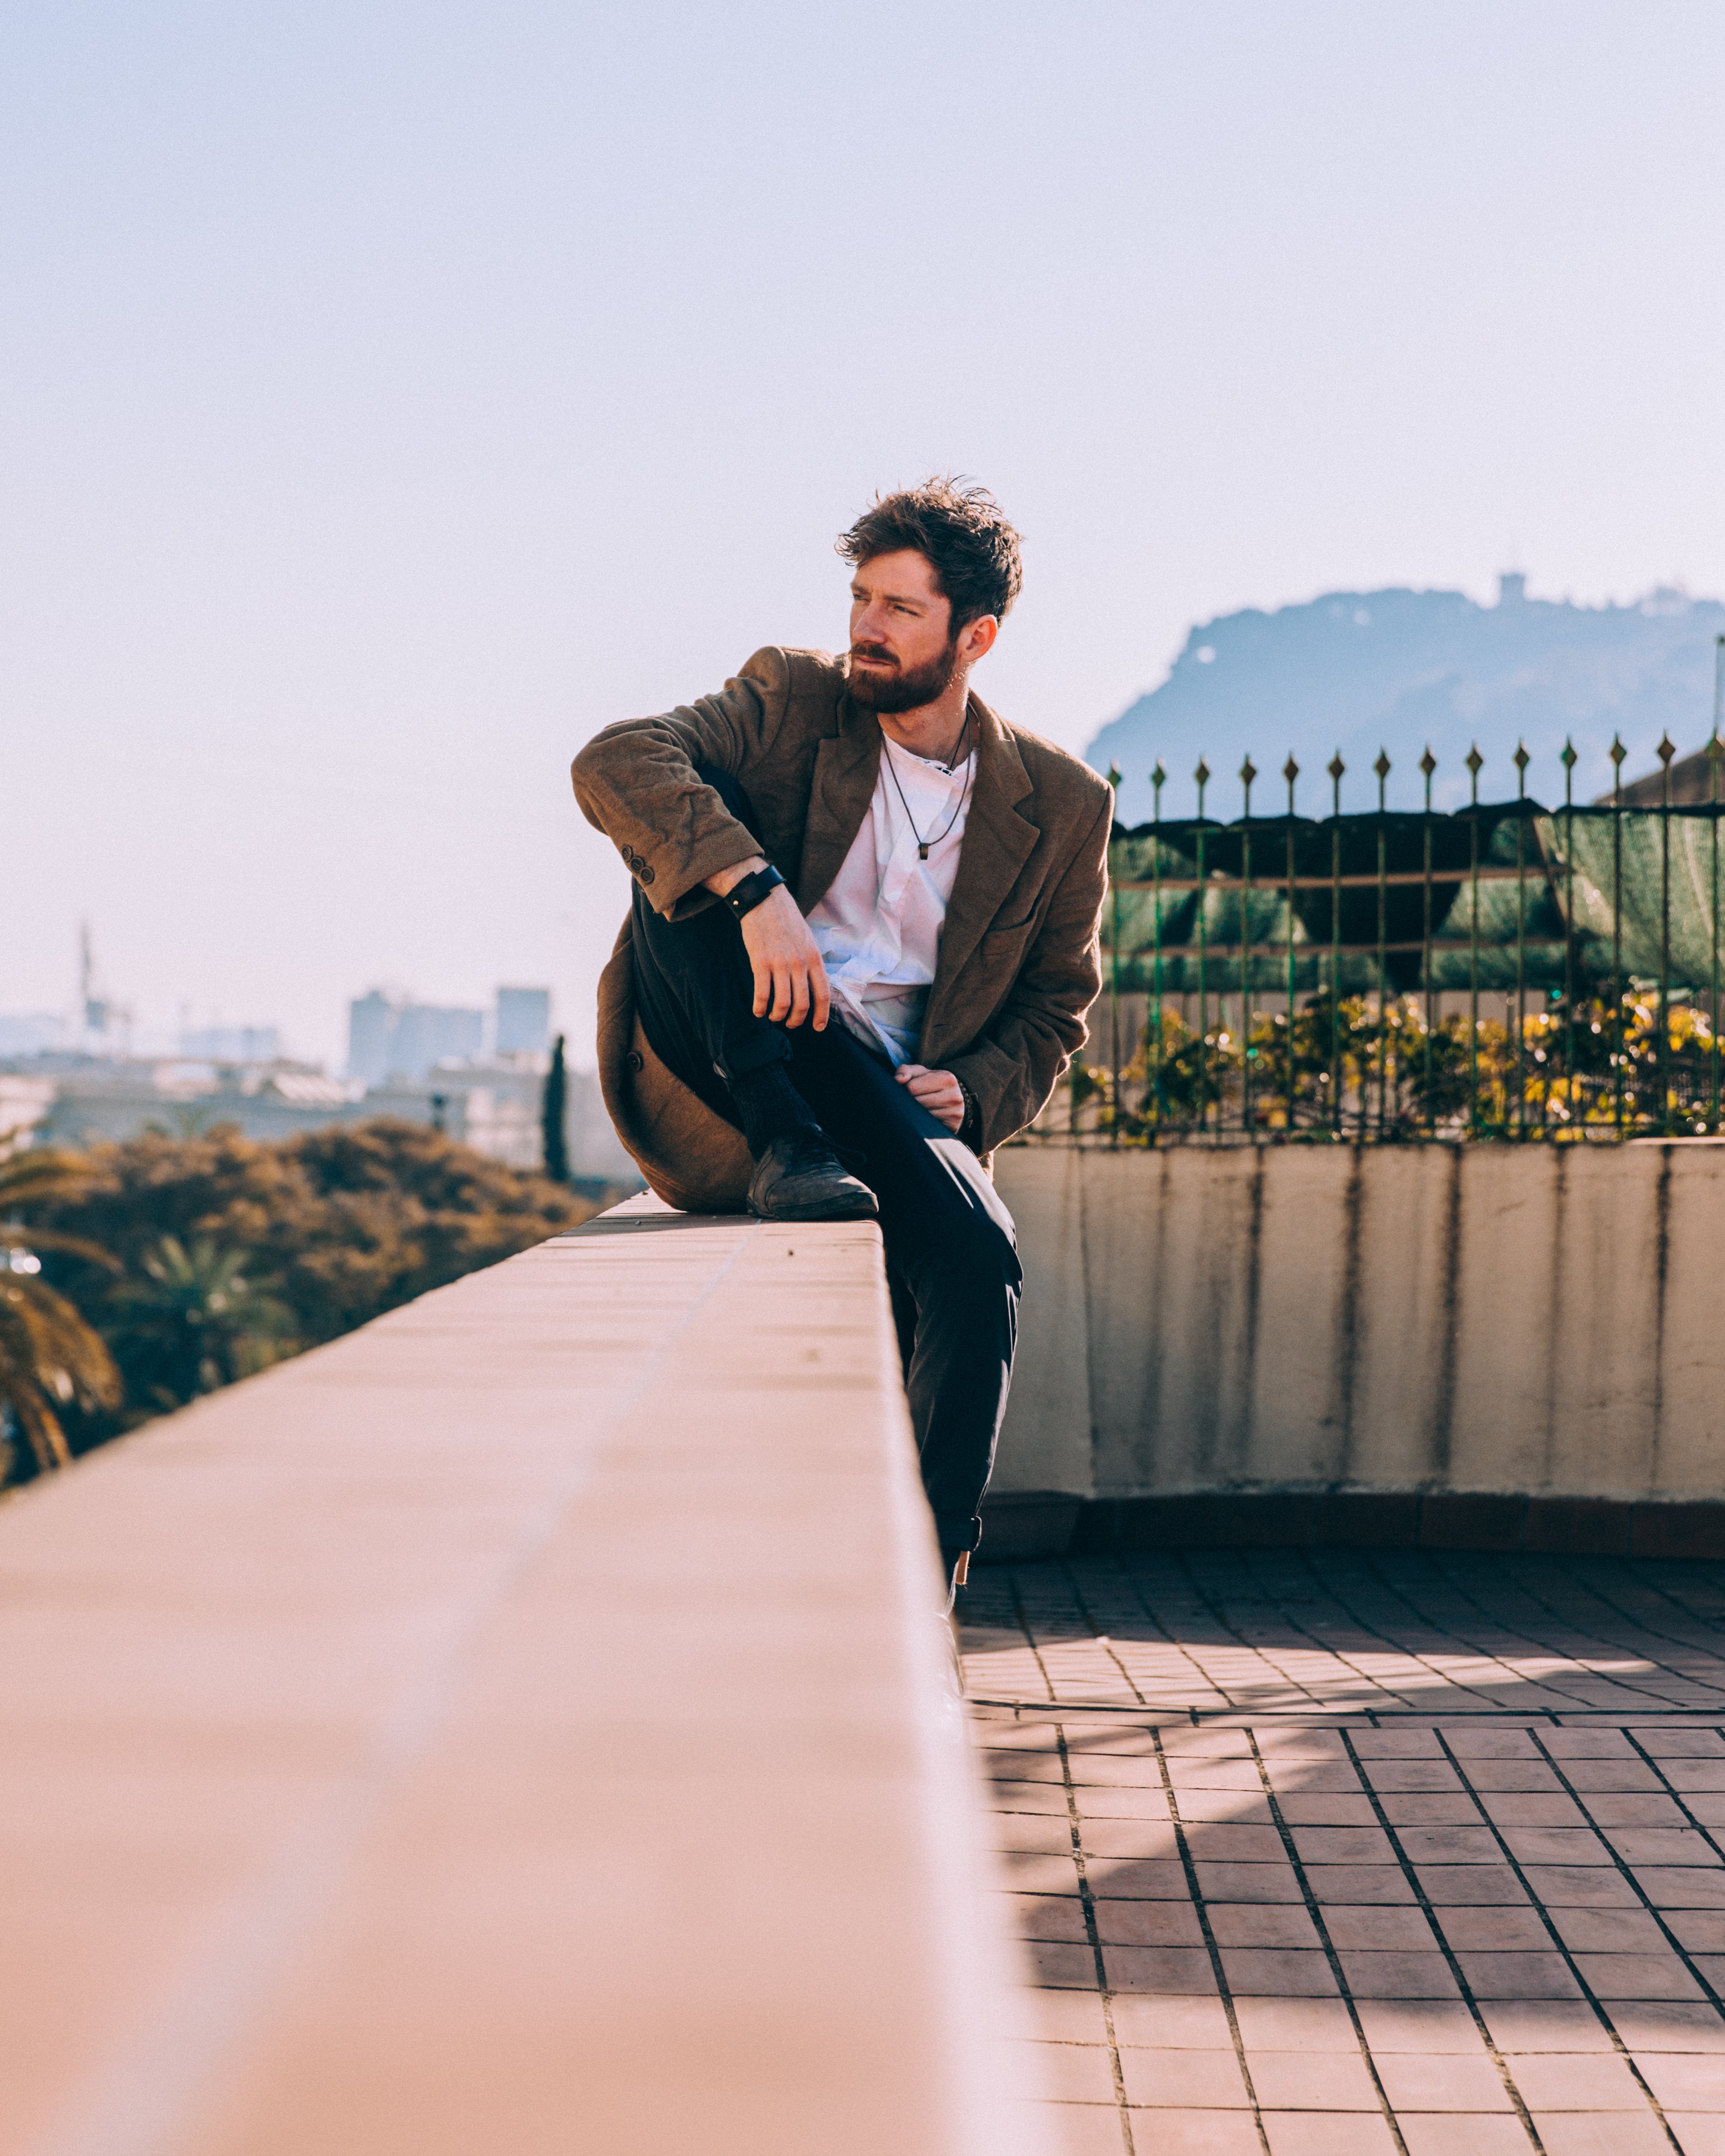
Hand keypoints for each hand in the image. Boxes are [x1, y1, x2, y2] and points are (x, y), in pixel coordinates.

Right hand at [739, 883, 830, 1029]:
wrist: (764, 900)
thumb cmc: (786, 920)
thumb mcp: (807, 939)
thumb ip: (810, 962)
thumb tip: (811, 986)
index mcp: (814, 958)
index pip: (823, 994)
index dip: (821, 1016)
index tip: (817, 1028)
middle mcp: (800, 963)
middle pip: (802, 1004)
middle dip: (796, 1020)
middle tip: (790, 1023)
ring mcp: (780, 963)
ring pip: (782, 1003)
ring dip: (777, 1016)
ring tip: (772, 1016)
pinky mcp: (760, 962)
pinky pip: (761, 994)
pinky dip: (759, 1007)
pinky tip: (757, 1010)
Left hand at [896, 1063, 964, 1132]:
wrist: (949, 1099)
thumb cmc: (930, 1083)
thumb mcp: (918, 1073)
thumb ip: (905, 1070)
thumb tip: (898, 1079)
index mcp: (946, 1078)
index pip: (912, 1087)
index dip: (906, 1089)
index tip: (911, 1089)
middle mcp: (954, 1095)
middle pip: (917, 1102)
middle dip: (911, 1102)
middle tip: (915, 1099)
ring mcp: (954, 1112)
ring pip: (922, 1116)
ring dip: (916, 1113)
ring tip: (921, 1108)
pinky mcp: (953, 1126)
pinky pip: (928, 1127)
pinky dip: (924, 1123)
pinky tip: (927, 1117)